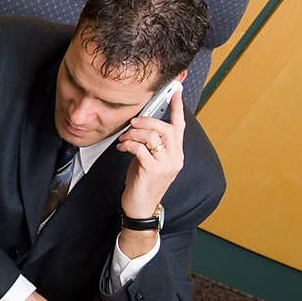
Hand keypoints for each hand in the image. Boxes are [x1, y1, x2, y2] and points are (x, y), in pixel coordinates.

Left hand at [116, 87, 185, 219]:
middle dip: (148, 121)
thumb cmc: (143, 183)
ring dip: (135, 133)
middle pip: (166, 128)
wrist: (140, 208)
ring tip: (124, 138)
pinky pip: (141, 149)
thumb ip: (151, 144)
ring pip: (154, 137)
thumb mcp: (150, 160)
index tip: (175, 92)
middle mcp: (175, 158)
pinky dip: (129, 144)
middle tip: (133, 122)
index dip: (177, 108)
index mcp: (176, 154)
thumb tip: (141, 126)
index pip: (180, 127)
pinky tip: (122, 148)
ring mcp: (165, 165)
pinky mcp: (152, 170)